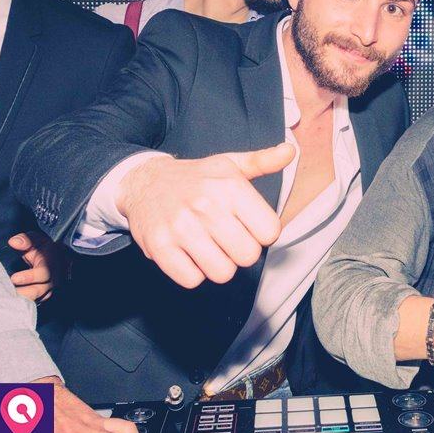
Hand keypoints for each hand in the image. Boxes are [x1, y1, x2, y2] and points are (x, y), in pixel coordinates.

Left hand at [9, 231, 68, 302]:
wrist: (57, 257)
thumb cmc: (43, 247)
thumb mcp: (35, 239)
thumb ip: (25, 240)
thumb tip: (13, 242)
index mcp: (52, 264)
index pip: (43, 273)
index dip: (29, 277)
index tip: (14, 278)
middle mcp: (52, 279)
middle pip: (39, 290)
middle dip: (23, 293)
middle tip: (6, 294)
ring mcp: (48, 289)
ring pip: (35, 298)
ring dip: (21, 300)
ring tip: (5, 300)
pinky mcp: (43, 296)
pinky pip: (33, 301)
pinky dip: (22, 302)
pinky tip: (8, 302)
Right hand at [116, 143, 294, 287]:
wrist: (143, 182)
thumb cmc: (194, 178)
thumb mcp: (229, 164)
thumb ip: (262, 161)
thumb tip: (290, 152)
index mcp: (229, 186)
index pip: (270, 232)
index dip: (262, 233)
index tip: (248, 225)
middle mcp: (206, 205)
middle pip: (248, 256)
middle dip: (241, 251)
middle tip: (226, 238)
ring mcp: (181, 227)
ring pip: (222, 273)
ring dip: (218, 264)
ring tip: (208, 246)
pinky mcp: (159, 246)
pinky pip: (192, 280)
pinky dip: (193, 272)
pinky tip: (189, 253)